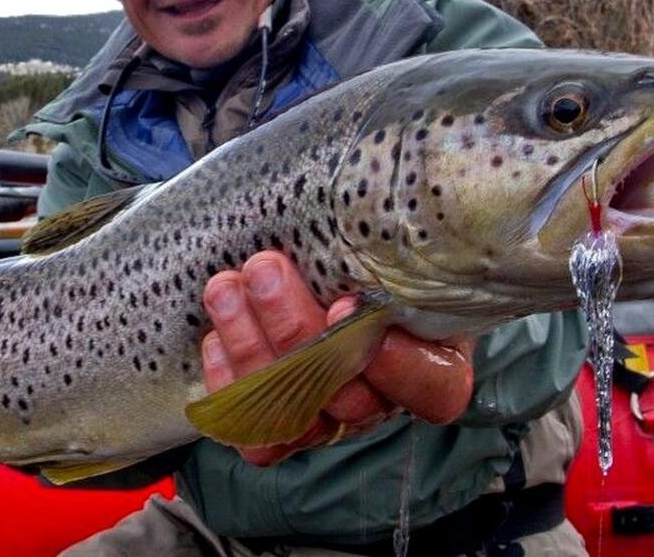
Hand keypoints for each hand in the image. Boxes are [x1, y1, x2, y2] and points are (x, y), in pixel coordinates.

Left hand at [200, 251, 473, 465]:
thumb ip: (395, 242)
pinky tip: (216, 338)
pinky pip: (258, 436)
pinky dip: (232, 388)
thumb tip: (373, 217)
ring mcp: (333, 420)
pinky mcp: (285, 427)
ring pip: (296, 415)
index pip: (434, 389)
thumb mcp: (396, 242)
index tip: (348, 305)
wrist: (328, 269)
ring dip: (251, 348)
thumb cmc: (374, 253)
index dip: (397, 363)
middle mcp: (386, 400)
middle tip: (265, 269)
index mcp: (436, 362)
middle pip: (350, 400)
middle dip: (296, 329)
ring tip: (225, 287)